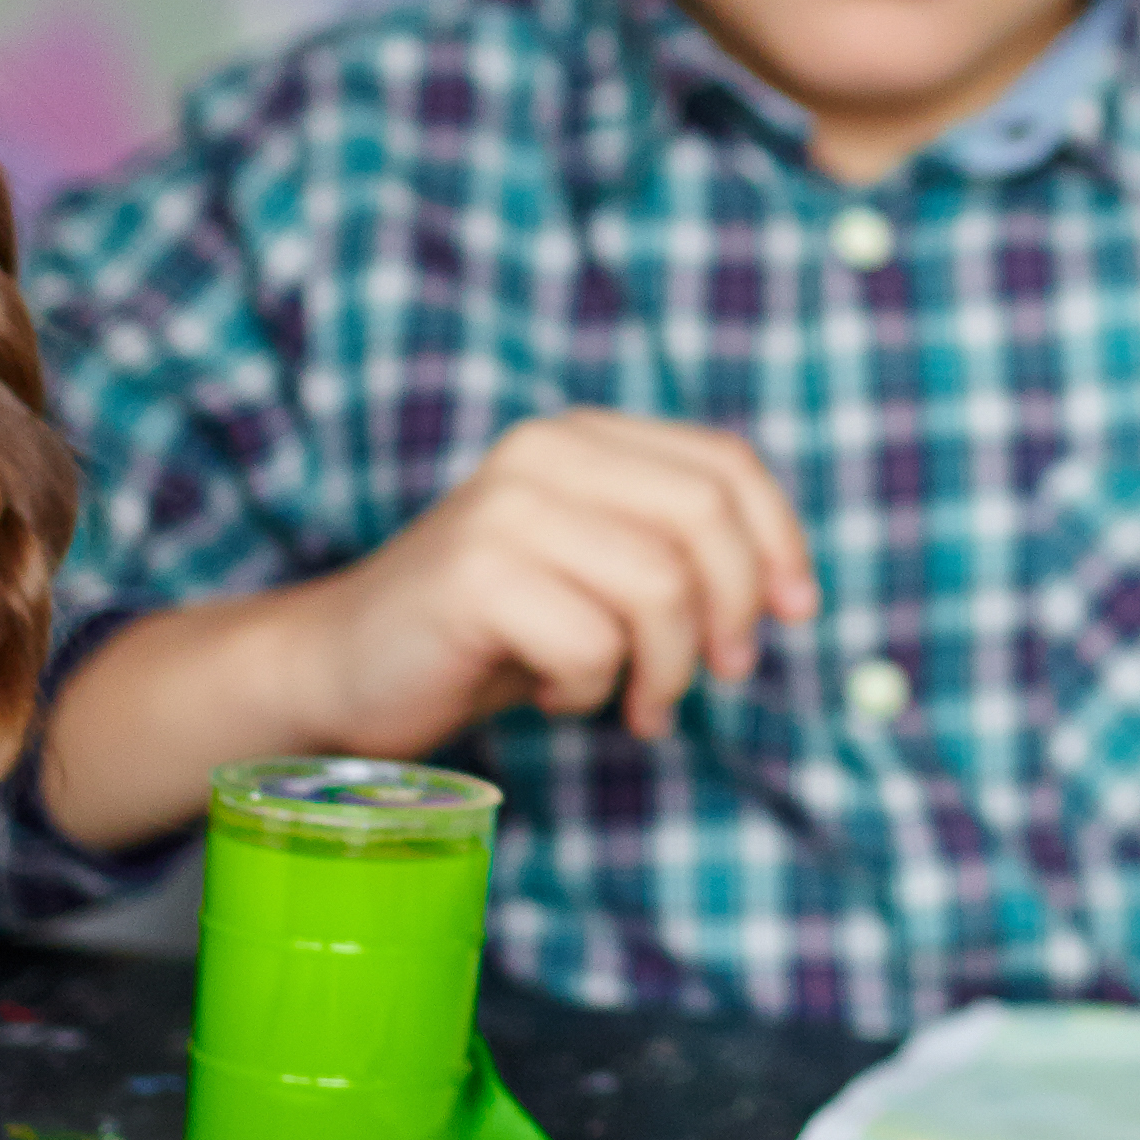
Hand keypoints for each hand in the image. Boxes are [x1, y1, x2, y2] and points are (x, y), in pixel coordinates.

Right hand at [37, 408, 816, 848]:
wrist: (342, 670)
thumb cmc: (490, 631)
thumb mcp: (596, 570)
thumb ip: (676, 551)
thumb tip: (791, 591)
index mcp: (585, 438)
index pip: (728, 465)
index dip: (780, 542)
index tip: (796, 614)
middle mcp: (547, 452)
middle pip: (706, 521)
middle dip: (733, 614)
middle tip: (720, 677)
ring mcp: (507, 509)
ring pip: (660, 589)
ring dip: (665, 670)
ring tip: (631, 701)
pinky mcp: (475, 576)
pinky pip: (592, 646)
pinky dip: (589, 692)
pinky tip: (549, 693)